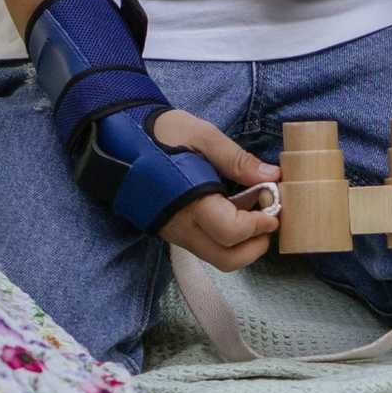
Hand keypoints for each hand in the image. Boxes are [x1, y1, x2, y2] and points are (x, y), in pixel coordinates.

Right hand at [149, 109, 280, 270]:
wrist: (117, 138)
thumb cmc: (160, 133)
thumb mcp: (201, 134)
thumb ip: (236, 159)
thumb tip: (271, 177)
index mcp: (189, 202)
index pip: (231, 233)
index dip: (259, 226)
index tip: (275, 211)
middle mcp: (180, 226)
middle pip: (226, 259)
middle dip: (255, 247)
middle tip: (269, 223)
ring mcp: (174, 232)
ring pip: (215, 256)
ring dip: (242, 245)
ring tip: (254, 215)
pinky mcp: (170, 230)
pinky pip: (204, 245)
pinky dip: (225, 239)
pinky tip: (233, 212)